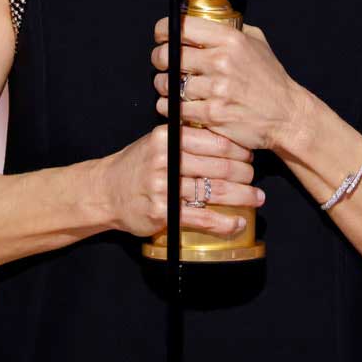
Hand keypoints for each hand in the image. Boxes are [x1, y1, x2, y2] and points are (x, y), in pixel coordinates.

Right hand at [98, 123, 265, 237]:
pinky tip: (238, 223)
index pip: (214, 141)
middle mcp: (166, 160)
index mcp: (168, 138)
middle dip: (244, 174)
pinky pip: (201, 218)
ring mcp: (163, 187)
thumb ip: (186, 138)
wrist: (105, 191)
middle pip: (219, 166)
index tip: (250, 156)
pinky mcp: (162, 213)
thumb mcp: (158, 142)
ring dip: (242, 197)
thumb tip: (227, 139)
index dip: (238, 150)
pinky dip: (224, 222)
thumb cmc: (138, 165)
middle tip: (255, 179)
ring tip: (257, 199)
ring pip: (214, 192)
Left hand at [151, 16, 311, 152]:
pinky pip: (175, 108)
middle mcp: (222, 61)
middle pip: (169, 56)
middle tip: (162, 63)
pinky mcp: (212, 114)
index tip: (161, 36)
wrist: (285, 115)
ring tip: (170, 86)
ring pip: (169, 84)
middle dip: (159, 59)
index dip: (163, 31)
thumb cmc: (270, 79)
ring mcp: (217, 89)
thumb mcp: (257, 43)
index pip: (182, 27)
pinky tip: (174, 105)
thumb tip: (205, 22)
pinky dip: (169, 107)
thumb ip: (231, 30)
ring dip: (164, 86)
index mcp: (231, 40)